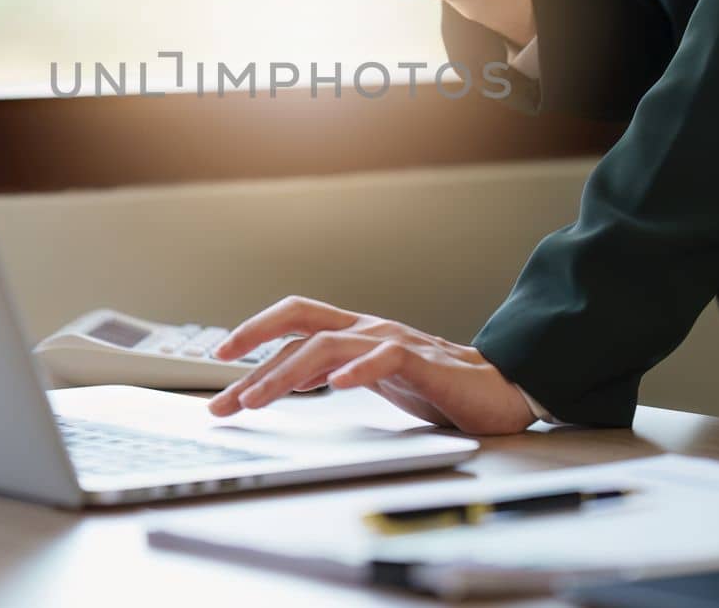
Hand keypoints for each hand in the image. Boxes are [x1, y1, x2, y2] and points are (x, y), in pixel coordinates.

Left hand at [206, 296, 535, 435]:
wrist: (499, 390)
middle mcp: (368, 329)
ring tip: (258, 398)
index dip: (255, 330)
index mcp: (354, 332)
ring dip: (287, 373)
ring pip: (330, 345)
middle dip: (254, 349)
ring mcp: (394, 341)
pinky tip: (338, 385)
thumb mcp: (368, 378)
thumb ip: (331, 373)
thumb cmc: (435, 385)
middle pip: (301, 323)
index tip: (220, 355)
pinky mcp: (423, 362)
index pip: (295, 320)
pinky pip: (387, 358)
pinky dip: (359, 370)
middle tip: (223, 388)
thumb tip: (281, 380)